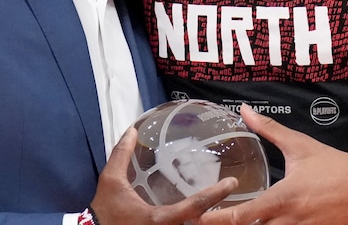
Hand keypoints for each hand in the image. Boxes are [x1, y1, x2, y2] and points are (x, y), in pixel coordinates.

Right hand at [90, 128, 237, 224]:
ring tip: (233, 212)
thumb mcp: (111, 182)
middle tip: (243, 202)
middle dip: (223, 219)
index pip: (195, 206)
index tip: (232, 183)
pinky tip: (208, 218)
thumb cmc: (105, 212)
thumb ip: (121, 155)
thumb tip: (131, 131)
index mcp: (161, 219)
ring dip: (213, 223)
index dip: (215, 194)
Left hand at [200, 105, 347, 224]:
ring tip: (230, 222)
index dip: (217, 219)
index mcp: (283, 198)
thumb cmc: (333, 166)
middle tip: (207, 221)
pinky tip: (260, 223)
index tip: (199, 216)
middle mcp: (289, 221)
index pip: (243, 217)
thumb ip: (269, 129)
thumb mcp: (299, 145)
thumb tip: (245, 111)